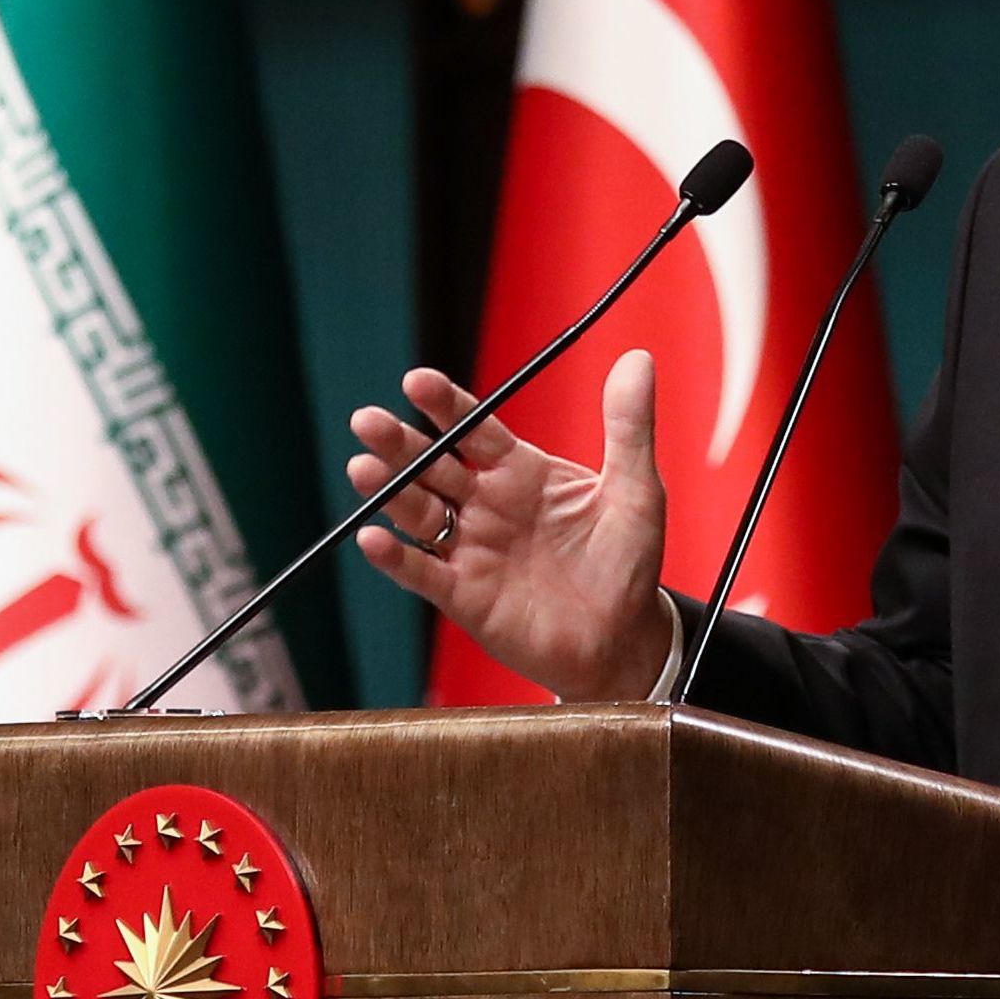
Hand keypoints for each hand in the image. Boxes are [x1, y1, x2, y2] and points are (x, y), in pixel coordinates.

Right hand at [346, 352, 676, 700]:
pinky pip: (422, 573)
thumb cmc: (627, 564)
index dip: (446, 406)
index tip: (418, 382)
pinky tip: (373, 538)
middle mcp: (487, 506)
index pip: (474, 429)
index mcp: (521, 473)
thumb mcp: (636, 490)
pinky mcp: (464, 595)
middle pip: (432, 466)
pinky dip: (395, 558)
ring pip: (418, 513)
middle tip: (368, 422)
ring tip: (361, 469)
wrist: (623, 640)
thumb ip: (628, 427)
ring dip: (388, 492)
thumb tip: (638, 359)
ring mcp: (471, 550)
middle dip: (398, 444)